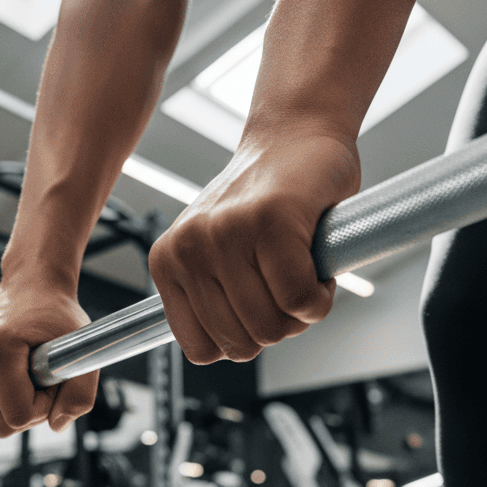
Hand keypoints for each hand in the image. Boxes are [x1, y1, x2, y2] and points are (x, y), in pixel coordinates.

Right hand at [0, 277, 99, 437]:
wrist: (31, 286)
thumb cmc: (56, 315)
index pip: (18, 416)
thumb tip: (57, 425)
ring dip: (7, 412)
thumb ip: (80, 394)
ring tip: (23, 382)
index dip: (44, 407)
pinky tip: (4, 387)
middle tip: (39, 382)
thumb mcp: (82, 350)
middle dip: (26, 413)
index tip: (51, 381)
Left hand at [148, 128, 360, 363]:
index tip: (258, 311)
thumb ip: (210, 298)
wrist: (294, 135)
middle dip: (276, 329)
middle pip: (240, 344)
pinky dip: (320, 298)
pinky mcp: (271, 222)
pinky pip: (299, 299)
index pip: (199, 349)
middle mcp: (188, 248)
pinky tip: (319, 272)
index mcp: (166, 262)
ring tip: (303, 276)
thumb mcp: (214, 252)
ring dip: (301, 314)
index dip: (241, 342)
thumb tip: (226, 352)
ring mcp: (226, 233)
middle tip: (289, 291)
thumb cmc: (263, 201)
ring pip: (270, 326)